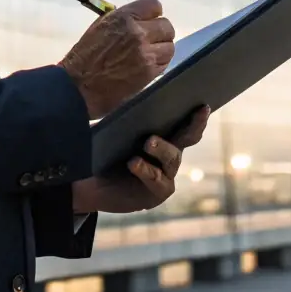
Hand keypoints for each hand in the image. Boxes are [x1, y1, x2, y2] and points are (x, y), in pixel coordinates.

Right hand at [59, 0, 174, 118]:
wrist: (79, 86)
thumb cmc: (85, 55)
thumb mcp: (101, 26)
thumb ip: (123, 19)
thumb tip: (140, 19)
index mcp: (124, 17)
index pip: (154, 5)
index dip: (152, 14)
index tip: (148, 20)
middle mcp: (138, 33)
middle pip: (166, 26)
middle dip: (159, 32)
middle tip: (150, 39)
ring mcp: (146, 54)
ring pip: (170, 45)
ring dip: (161, 49)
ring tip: (149, 54)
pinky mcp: (150, 73)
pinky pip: (165, 63)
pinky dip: (159, 63)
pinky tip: (147, 65)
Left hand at [72, 106, 210, 214]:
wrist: (86, 181)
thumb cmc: (102, 149)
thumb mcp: (112, 127)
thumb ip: (125, 113)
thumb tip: (134, 97)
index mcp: (163, 135)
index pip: (185, 124)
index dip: (197, 116)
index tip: (203, 105)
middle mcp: (169, 155)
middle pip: (187, 138)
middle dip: (193, 125)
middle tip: (198, 112)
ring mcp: (165, 176)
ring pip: (172, 157)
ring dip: (162, 148)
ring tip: (148, 141)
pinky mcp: (156, 194)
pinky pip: (157, 180)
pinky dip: (145, 170)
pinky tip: (133, 162)